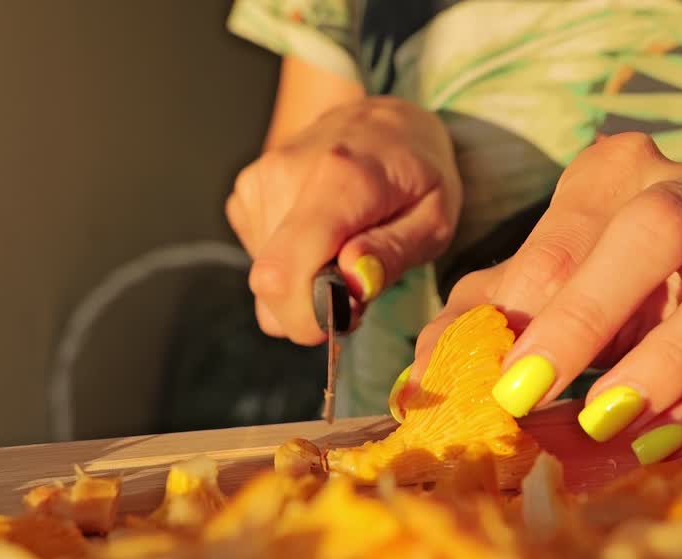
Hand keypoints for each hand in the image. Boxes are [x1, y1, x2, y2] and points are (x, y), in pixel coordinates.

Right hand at [226, 97, 461, 345]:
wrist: (386, 118)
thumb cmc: (418, 173)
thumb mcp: (434, 218)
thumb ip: (393, 253)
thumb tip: (350, 283)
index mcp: (339, 178)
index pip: (284, 274)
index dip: (306, 318)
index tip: (347, 316)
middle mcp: (286, 174)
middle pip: (271, 284)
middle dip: (313, 306)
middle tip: (358, 283)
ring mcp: (259, 181)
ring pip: (266, 277)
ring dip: (306, 281)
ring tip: (346, 247)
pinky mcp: (247, 191)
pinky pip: (260, 256)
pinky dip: (293, 260)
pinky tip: (322, 234)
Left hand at [400, 133, 681, 464]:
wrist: (669, 296)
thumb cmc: (572, 290)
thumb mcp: (512, 297)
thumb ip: (468, 329)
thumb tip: (421, 387)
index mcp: (613, 172)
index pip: (569, 234)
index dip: (536, 311)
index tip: (506, 386)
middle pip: (658, 229)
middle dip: (593, 316)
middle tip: (536, 397)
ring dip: (667, 367)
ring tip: (602, 431)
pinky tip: (649, 449)